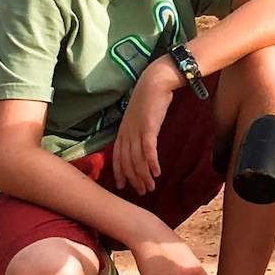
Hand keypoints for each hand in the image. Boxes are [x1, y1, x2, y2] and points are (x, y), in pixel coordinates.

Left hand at [114, 63, 175, 194]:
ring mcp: (136, 131)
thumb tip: (141, 141)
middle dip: (134, 179)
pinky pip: (148, 150)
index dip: (120, 173)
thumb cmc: (149, 98)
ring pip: (137, 159)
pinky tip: (157, 173)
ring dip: (143, 175)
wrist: (154, 82)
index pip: (118, 157)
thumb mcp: (139, 116)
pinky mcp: (148, 128)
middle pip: (127, 162)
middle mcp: (127, 133)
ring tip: (150, 187)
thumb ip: (138, 129)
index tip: (123, 186)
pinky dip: (151, 163)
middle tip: (142, 191)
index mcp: (123, 131)